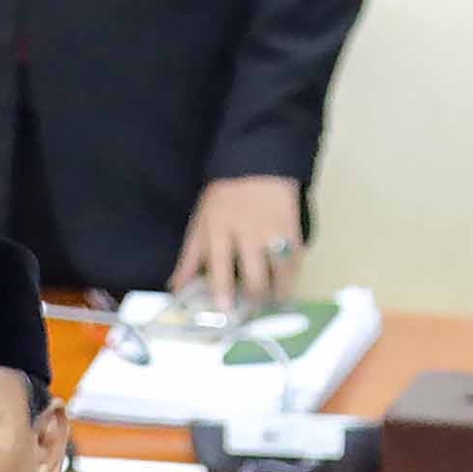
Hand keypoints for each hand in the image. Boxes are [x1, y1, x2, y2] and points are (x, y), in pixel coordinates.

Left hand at [167, 175, 305, 306]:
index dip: (222, 290)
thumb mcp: (201, 223)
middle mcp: (247, 230)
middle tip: (253, 310)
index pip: (219, 265)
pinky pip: (295, 259)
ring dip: (278, 292)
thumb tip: (176, 289)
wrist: (257, 161)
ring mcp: (273, 229)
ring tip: (274, 301)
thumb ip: (190, 258)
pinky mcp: (293, 227)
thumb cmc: (225, 197)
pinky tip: (287, 282)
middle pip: (255, 275)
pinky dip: (292, 274)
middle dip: (255, 298)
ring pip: (280, 271)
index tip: (225, 310)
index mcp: (219, 228)